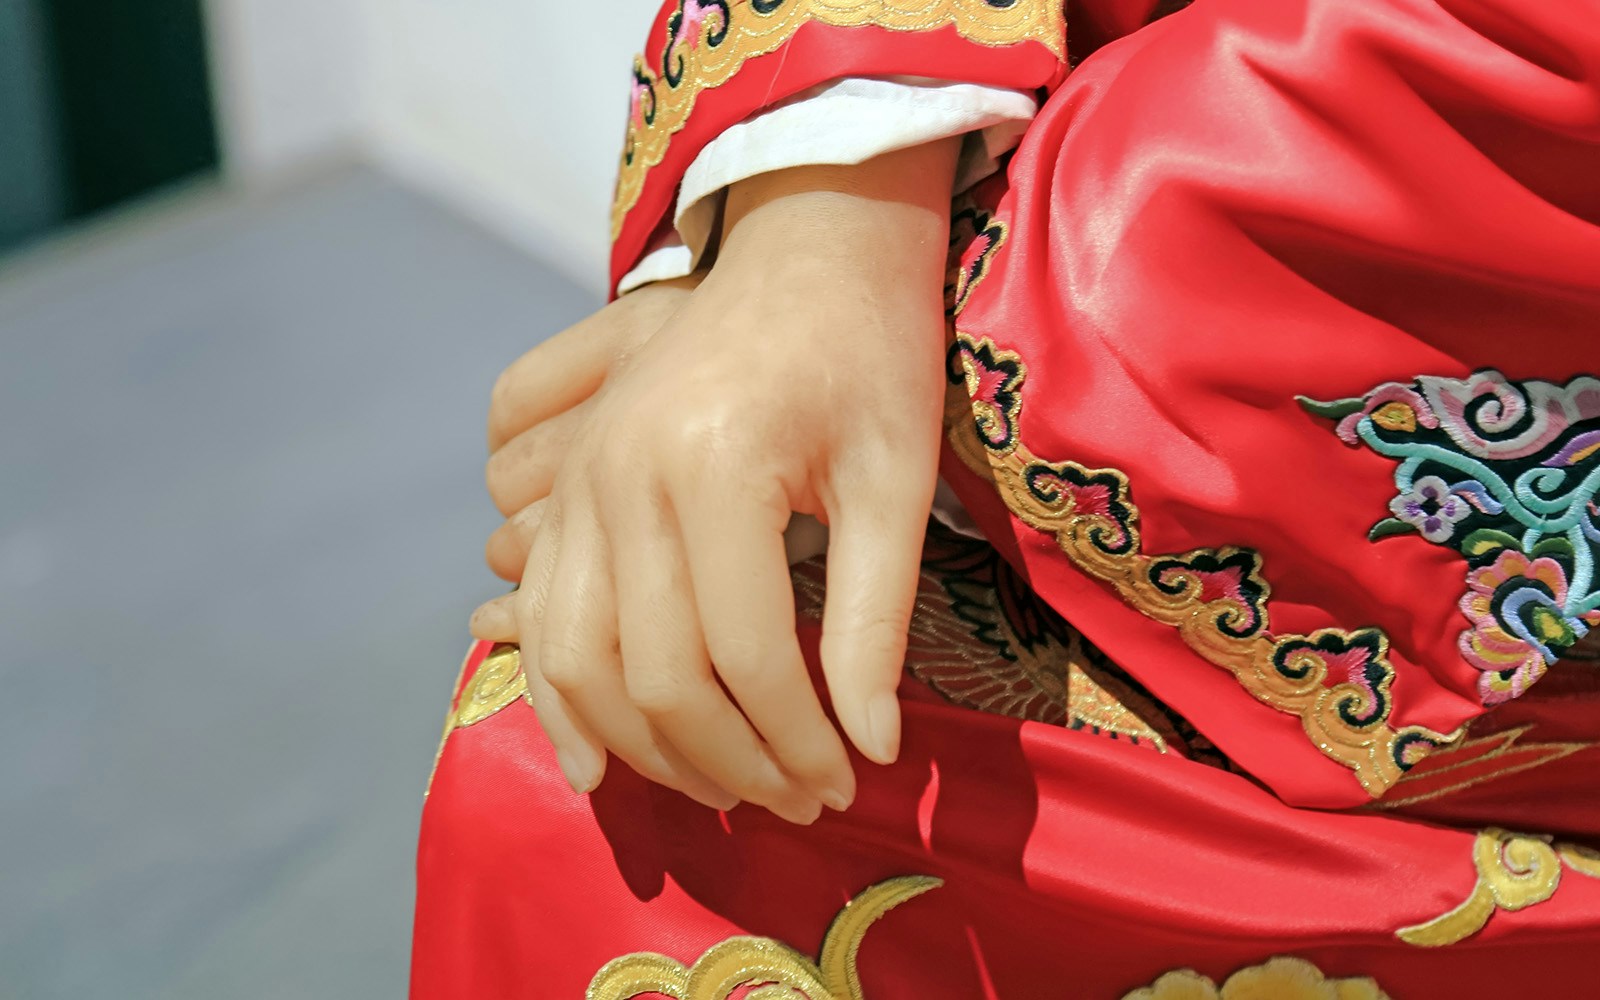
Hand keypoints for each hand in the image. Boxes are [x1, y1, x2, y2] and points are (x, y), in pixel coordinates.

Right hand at [471, 140, 959, 821]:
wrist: (806, 246)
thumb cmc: (870, 352)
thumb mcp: (896, 478)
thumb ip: (875, 620)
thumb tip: (871, 748)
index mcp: (715, 467)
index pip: (747, 657)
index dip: (797, 742)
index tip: (846, 783)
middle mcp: (624, 476)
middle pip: (658, 674)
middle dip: (732, 762)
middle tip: (798, 800)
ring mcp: (582, 479)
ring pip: (581, 659)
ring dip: (647, 746)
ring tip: (723, 786)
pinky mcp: (569, 484)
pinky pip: (542, 612)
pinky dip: (561, 694)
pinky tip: (596, 758)